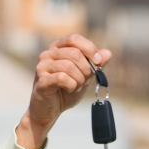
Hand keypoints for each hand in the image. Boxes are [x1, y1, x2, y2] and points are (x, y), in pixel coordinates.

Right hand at [16, 34, 112, 148]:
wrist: (51, 109)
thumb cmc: (67, 90)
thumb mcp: (85, 76)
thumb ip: (95, 65)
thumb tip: (107, 53)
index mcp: (58, 49)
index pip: (74, 38)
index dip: (89, 49)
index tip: (98, 62)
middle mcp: (48, 54)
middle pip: (74, 53)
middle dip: (86, 69)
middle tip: (84, 81)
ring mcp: (42, 66)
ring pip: (69, 66)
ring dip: (79, 80)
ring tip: (76, 86)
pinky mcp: (41, 80)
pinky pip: (62, 78)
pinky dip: (72, 86)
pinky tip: (70, 90)